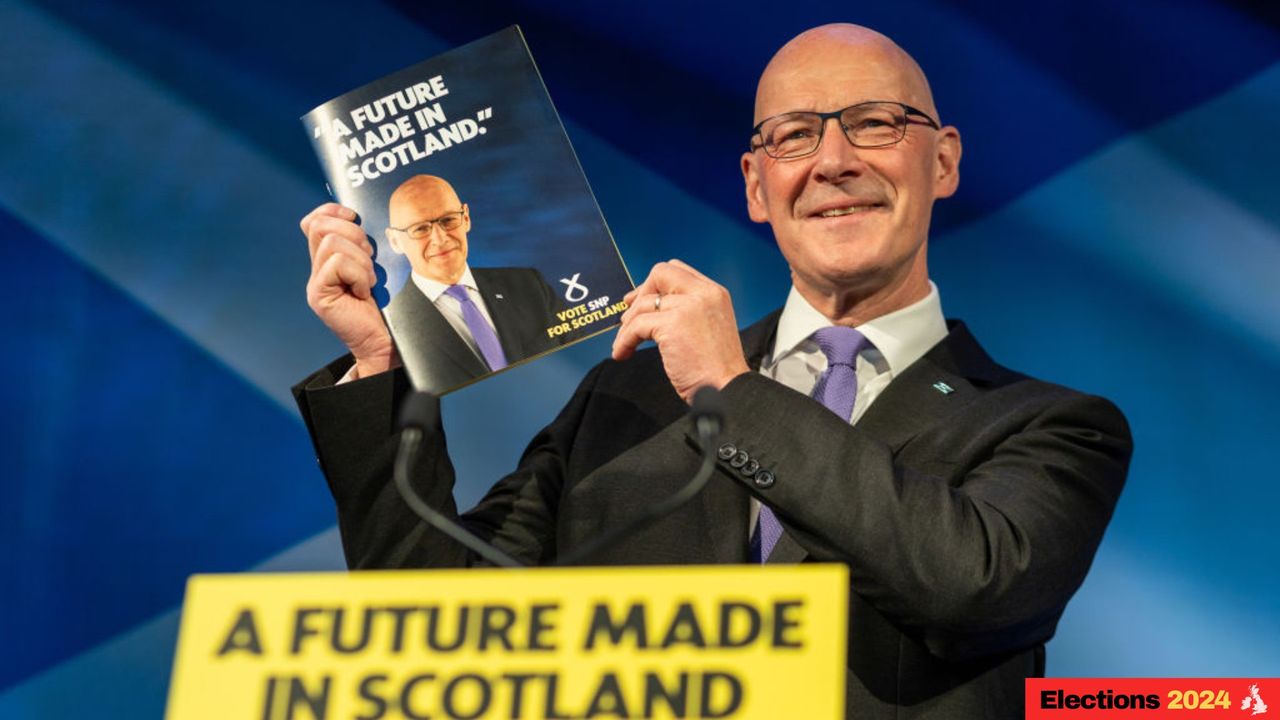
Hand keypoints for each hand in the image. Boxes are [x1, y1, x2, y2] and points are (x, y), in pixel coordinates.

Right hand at [300, 203, 397, 377]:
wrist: (384, 341)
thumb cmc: (385, 305)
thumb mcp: (376, 267)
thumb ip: (364, 247)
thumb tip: (364, 221)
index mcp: (329, 259)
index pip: (315, 221)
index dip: (333, 211)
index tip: (355, 218)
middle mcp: (317, 269)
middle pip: (321, 226)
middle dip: (353, 235)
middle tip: (369, 259)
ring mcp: (316, 282)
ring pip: (332, 243)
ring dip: (360, 259)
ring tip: (369, 281)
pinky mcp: (319, 295)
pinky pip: (338, 264)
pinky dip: (358, 274)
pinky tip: (364, 292)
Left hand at [612, 260, 749, 402]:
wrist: (726, 389)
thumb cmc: (717, 370)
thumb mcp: (709, 327)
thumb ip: (688, 311)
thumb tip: (654, 305)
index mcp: (714, 293)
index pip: (678, 270)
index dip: (655, 284)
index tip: (640, 299)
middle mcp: (703, 294)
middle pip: (660, 273)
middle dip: (640, 293)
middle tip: (627, 317)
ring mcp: (687, 307)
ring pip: (644, 304)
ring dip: (627, 325)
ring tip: (625, 344)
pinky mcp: (672, 325)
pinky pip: (636, 326)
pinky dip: (624, 340)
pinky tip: (623, 353)